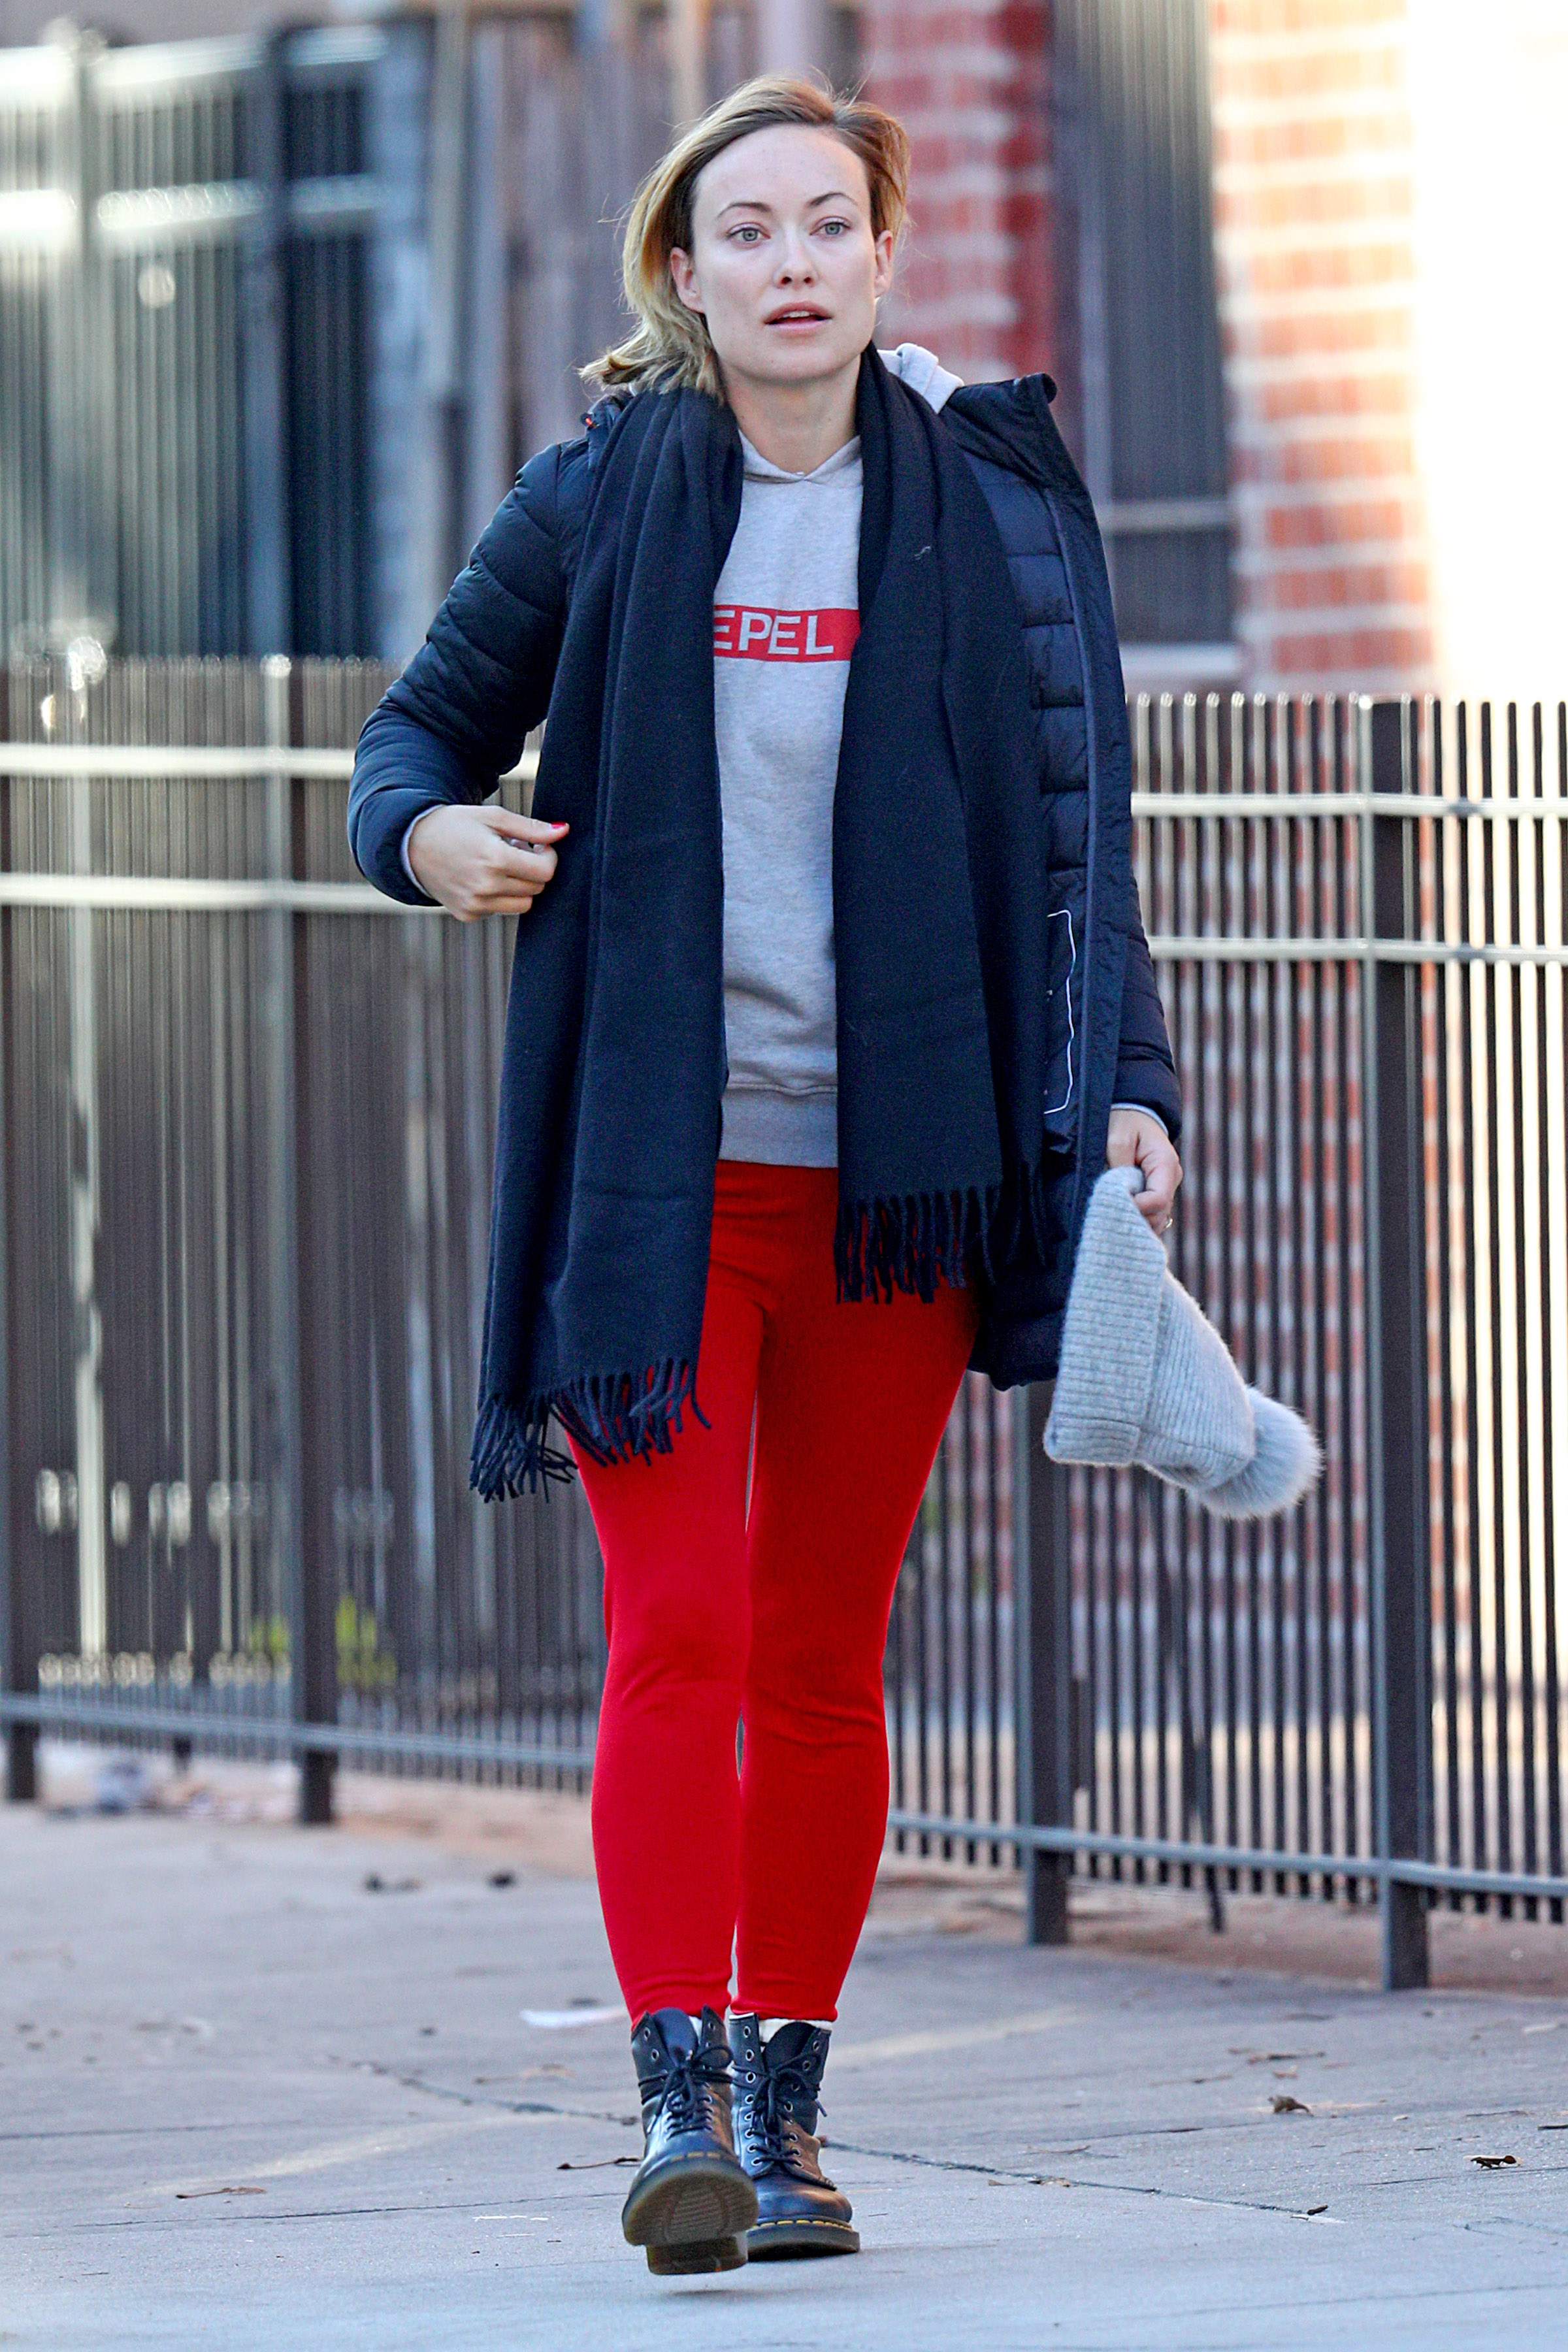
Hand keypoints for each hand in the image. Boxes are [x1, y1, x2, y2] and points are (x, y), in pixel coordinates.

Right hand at [407, 803, 567, 921]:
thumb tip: (563, 831)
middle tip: (516, 850)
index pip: (545, 871)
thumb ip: (531, 828)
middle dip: (534, 869)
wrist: (412, 845)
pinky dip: (500, 896)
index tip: (537, 844)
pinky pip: (501, 910)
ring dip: (521, 886)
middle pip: (537, 888)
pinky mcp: (468, 914)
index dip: (548, 856)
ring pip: (524, 904)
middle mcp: (486, 886)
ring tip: (501, 865)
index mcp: (494, 859)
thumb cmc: (456, 825)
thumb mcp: (493, 817)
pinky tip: (483, 877)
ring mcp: (476, 904)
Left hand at [1107, 1107, 1181, 1235]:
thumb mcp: (1117, 1139)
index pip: (1158, 1199)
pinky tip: (1117, 1215)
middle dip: (1134, 1218)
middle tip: (1107, 1212)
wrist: (1134, 1114)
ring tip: (1110, 1214)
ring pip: (1155, 1220)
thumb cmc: (1125, 1123)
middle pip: (1159, 1215)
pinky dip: (1135, 1220)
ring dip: (1134, 1222)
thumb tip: (1117, 1195)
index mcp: (1165, 1164)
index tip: (1113, 1204)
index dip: (1137, 1207)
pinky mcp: (1156, 1194)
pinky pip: (1150, 1216)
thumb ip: (1118, 1167)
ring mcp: (1165, 1189)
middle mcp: (1171, 1179)